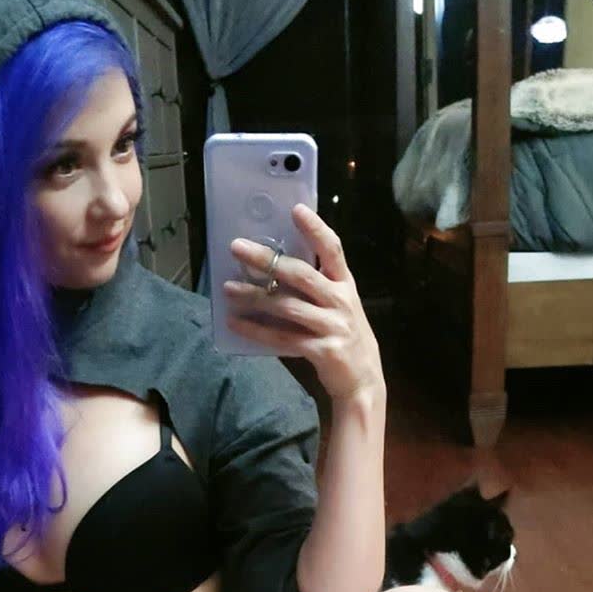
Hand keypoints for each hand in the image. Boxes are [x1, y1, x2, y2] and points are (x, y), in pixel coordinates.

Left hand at [223, 203, 384, 401]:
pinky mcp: (322, 350)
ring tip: (228, 288)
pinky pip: (282, 338)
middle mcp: (341, 302)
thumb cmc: (346, 339)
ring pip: (287, 306)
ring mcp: (333, 326)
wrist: (364, 382)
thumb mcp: (340, 307)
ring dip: (254, 296)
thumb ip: (317, 289)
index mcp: (345, 285)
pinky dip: (256, 331)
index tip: (296, 209)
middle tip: (237, 247)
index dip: (315, 229)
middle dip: (266, 259)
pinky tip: (236, 323)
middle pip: (301, 274)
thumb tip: (274, 270)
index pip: (333, 249)